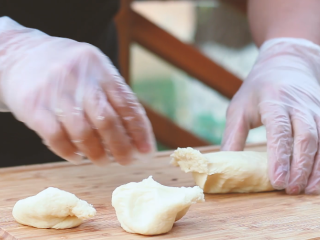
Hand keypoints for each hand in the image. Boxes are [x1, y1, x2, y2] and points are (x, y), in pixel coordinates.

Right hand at [0, 17, 154, 165]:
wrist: (20, 55)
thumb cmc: (67, 69)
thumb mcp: (93, 70)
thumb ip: (112, 95)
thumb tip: (135, 134)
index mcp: (99, 67)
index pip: (126, 103)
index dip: (139, 130)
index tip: (147, 150)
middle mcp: (79, 76)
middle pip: (107, 120)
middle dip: (122, 147)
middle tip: (128, 161)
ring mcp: (54, 91)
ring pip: (83, 132)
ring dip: (97, 153)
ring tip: (103, 161)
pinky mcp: (33, 106)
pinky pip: (56, 137)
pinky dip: (70, 152)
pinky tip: (78, 157)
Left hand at [221, 38, 319, 193]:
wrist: (287, 64)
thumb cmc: (258, 90)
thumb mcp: (239, 107)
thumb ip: (233, 135)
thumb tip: (226, 164)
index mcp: (274, 101)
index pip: (279, 130)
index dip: (279, 156)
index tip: (276, 180)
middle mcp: (300, 106)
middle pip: (306, 138)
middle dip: (300, 167)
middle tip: (290, 190)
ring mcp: (316, 110)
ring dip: (316, 168)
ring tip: (306, 190)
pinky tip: (318, 179)